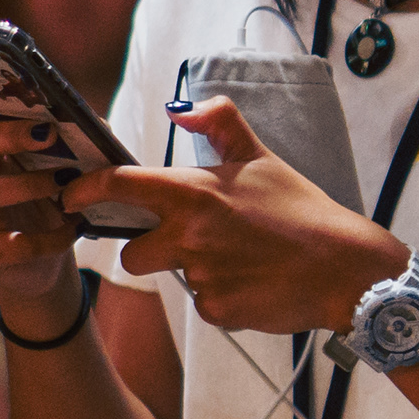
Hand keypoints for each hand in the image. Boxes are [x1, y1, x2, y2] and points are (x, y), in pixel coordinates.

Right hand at [0, 61, 87, 330]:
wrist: (43, 265)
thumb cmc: (50, 204)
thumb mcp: (62, 167)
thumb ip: (71, 140)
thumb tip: (88, 120)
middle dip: (8, 136)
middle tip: (46, 133)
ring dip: (28, 186)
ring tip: (64, 187)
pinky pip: (11, 243)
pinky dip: (46, 237)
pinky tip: (70, 229)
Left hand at [81, 98, 402, 336]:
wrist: (345, 268)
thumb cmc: (304, 211)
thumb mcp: (262, 158)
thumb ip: (220, 124)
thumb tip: (183, 109)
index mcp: (192, 193)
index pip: (117, 186)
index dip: (84, 191)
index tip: (72, 196)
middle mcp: (187, 235)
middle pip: (131, 252)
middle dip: (148, 250)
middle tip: (190, 242)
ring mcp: (200, 275)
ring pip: (175, 277)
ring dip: (196, 271)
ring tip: (240, 260)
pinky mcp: (216, 309)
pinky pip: (205, 304)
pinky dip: (225, 296)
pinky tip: (256, 283)